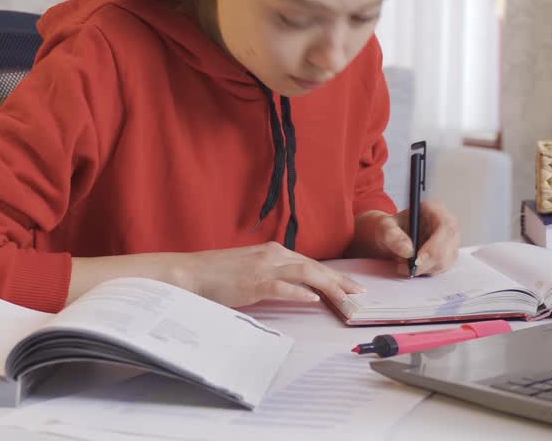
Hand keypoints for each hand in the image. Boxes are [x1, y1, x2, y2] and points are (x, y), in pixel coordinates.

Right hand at [175, 242, 364, 308]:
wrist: (192, 272)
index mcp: (274, 251)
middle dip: (340, 280)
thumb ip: (273, 273)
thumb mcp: (252, 269)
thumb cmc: (219, 274)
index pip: (311, 263)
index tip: (350, 286)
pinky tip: (313, 300)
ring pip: (305, 273)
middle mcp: (273, 255)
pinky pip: (282, 287)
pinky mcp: (254, 282)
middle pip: (315, 266)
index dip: (333, 275)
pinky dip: (299, 293)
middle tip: (359, 293)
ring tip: (346, 298)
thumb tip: (295, 286)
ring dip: (329, 286)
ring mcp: (264, 267)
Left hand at [355, 200, 460, 275]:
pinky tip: (413, 266)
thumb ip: (393, 236)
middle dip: (427, 263)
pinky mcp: (448, 255)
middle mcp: (448, 224)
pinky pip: (442, 269)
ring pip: (445, 261)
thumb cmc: (390, 227)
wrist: (390, 236)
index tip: (416, 260)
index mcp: (435, 209)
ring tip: (404, 265)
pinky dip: (426, 272)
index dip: (434, 245)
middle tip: (408, 269)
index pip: (446, 226)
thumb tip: (408, 251)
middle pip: (448, 247)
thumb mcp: (384, 227)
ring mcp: (450, 241)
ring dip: (424, 269)